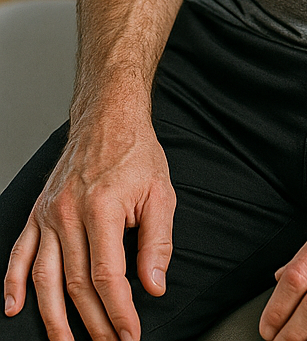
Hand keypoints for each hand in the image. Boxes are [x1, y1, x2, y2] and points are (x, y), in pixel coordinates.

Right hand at [3, 112, 174, 340]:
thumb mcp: (161, 192)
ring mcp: (49, 214)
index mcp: (102, 207)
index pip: (107, 275)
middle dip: (94, 322)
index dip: (118, 311)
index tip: (130, 333)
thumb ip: (158, 242)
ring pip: (45, 278)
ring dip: (54, 317)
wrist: (108, 118)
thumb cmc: (135, 153)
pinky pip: (19, 253)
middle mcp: (69, 213)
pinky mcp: (38, 213)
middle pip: (76, 284)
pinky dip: (11, 284)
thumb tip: (153, 286)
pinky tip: (13, 308)